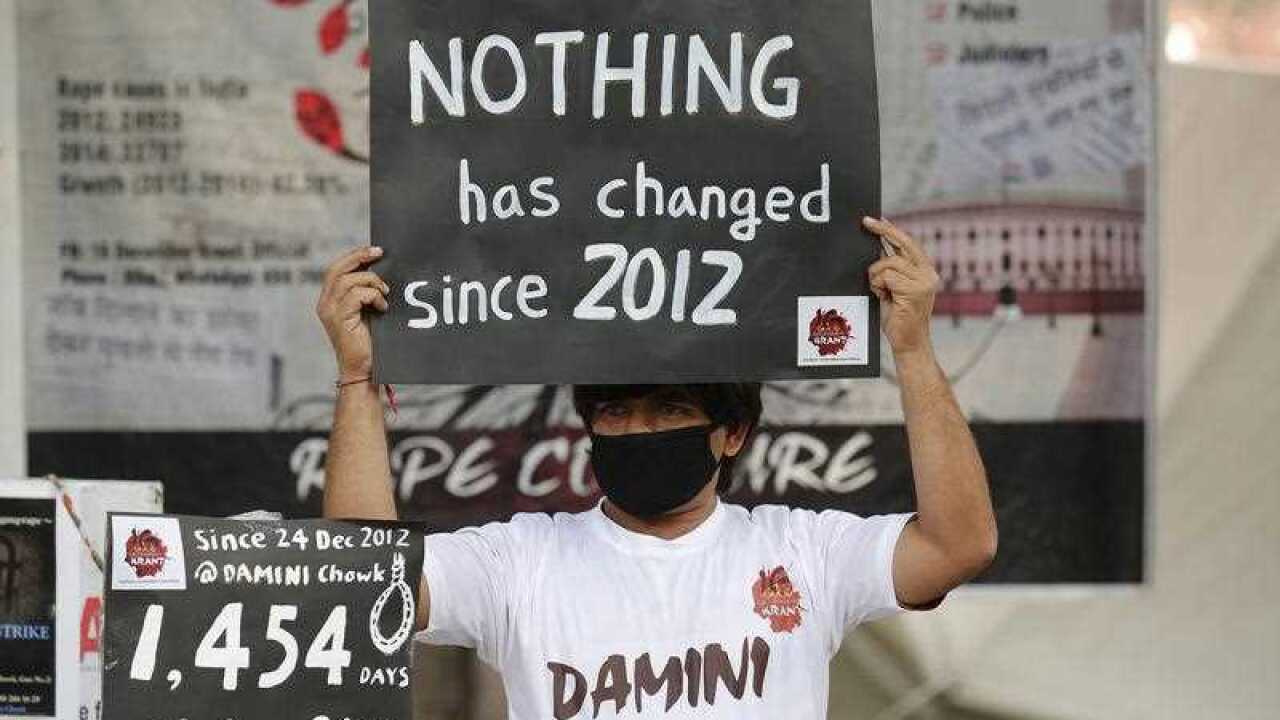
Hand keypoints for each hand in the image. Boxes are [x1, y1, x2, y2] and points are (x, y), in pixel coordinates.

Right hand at [315, 246, 389, 380]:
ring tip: (385, 294)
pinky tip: (382, 308)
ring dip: (372, 282)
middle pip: (337, 269)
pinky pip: (356, 295)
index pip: (336, 269)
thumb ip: (367, 292)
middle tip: (380, 253)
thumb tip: (382, 268)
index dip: (354, 256)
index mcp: (330, 300)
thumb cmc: (370, 342)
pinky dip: (372, 296)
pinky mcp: (339, 319)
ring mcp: (330, 311)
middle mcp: (325, 304)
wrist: (364, 370)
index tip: (376, 251)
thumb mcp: (367, 311)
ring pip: (348, 280)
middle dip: (359, 257)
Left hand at [863, 217, 939, 357]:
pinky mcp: (914, 291)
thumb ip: (891, 269)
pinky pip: (886, 277)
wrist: (908, 343)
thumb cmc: (898, 317)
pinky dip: (878, 285)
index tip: (875, 219)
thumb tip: (877, 247)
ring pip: (888, 263)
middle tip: (865, 222)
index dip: (890, 229)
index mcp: (925, 270)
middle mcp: (928, 273)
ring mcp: (923, 282)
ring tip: (880, 291)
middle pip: (902, 243)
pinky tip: (883, 296)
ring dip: (876, 275)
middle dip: (882, 231)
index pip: (908, 242)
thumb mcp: (893, 287)